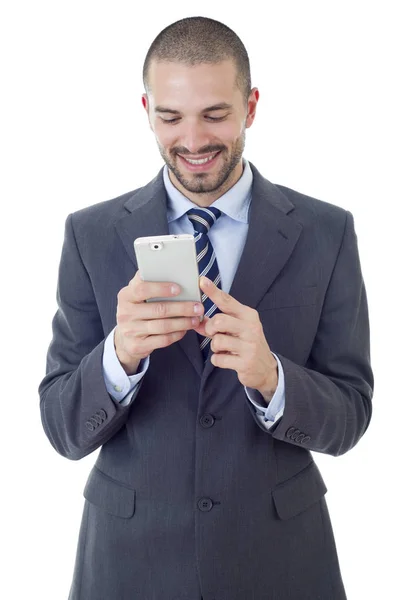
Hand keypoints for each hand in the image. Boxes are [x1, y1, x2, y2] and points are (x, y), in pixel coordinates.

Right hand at [114, 271, 203, 373]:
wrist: (124, 339)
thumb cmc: (137, 311)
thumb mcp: (136, 295)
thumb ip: (148, 282)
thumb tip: (171, 268)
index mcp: (126, 295)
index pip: (142, 289)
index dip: (162, 288)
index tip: (179, 288)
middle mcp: (125, 313)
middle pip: (158, 309)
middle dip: (182, 308)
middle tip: (198, 306)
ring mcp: (130, 331)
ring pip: (163, 326)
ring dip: (183, 322)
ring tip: (196, 319)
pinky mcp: (137, 345)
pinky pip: (162, 340)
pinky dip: (177, 334)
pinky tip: (185, 329)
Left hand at [194, 276, 277, 400]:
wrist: (265, 368)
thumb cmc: (246, 344)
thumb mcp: (235, 330)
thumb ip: (216, 325)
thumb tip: (197, 321)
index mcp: (248, 315)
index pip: (227, 301)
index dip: (213, 291)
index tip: (201, 281)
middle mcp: (251, 328)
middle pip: (219, 321)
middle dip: (210, 329)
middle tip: (214, 334)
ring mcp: (249, 345)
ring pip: (217, 341)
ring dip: (215, 347)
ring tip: (224, 349)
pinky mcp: (245, 362)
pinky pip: (219, 358)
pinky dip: (218, 360)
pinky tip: (227, 359)